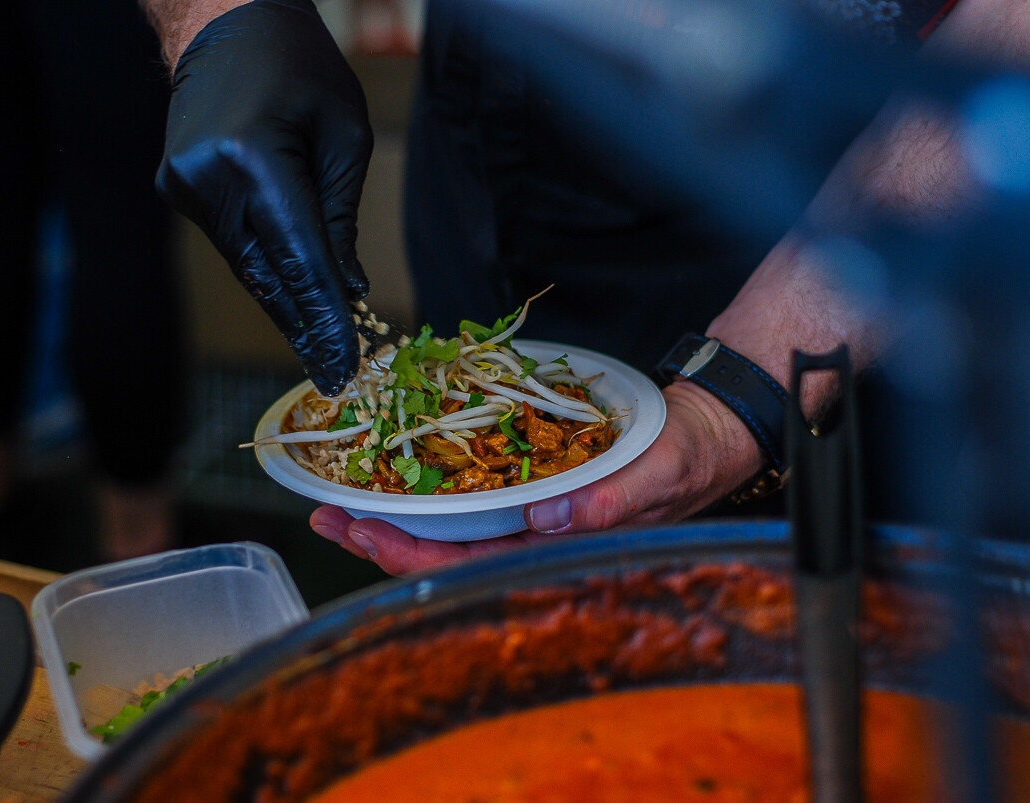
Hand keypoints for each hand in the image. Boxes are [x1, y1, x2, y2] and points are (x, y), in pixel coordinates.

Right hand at [157, 0, 371, 394]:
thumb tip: (346, 289)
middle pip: (267, 275)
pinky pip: (233, 244)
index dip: (325, 319)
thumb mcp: (344, 136)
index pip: (299, 259)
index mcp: (252, 158)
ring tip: (322, 351)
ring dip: (286, 306)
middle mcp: (206, 180)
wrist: (225, 20)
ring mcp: (183, 187)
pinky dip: (266, 271)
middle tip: (335, 376)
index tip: (345, 365)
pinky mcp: (177, 189)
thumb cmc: (301, 68)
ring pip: (248, 267)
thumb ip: (340, 218)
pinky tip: (293, 304)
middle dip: (305, 329)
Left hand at [309, 382, 764, 574]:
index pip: (472, 566)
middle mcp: (533, 535)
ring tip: (338, 499)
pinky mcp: (527, 481)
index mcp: (557, 546)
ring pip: (447, 525)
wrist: (704, 428)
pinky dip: (426, 484)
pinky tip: (394, 472)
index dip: (412, 557)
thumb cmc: (688, 458)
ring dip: (392, 514)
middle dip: (380, 539)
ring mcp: (527, 511)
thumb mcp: (660, 472)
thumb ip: (613, 499)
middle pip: (443, 552)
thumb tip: (552, 517)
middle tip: (325, 517)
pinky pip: (468, 492)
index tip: (364, 534)